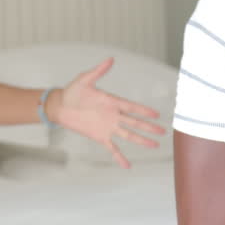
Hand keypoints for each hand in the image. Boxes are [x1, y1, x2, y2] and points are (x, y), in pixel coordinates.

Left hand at [51, 58, 166, 168]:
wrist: (60, 106)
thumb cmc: (73, 91)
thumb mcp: (85, 79)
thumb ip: (98, 71)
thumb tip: (110, 59)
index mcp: (112, 102)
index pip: (131, 107)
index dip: (144, 110)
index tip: (157, 114)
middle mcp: (113, 115)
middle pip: (135, 122)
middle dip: (149, 127)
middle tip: (164, 131)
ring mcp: (108, 127)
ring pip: (128, 135)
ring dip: (141, 141)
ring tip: (154, 146)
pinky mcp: (100, 137)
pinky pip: (112, 148)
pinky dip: (119, 157)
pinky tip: (128, 165)